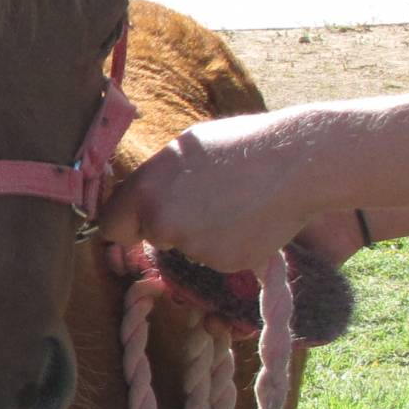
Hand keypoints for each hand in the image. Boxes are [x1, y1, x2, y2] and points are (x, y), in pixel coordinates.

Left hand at [100, 111, 310, 272]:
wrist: (297, 162)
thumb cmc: (239, 145)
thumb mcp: (181, 150)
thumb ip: (153, 181)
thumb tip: (136, 199)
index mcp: (144, 192)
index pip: (111, 227)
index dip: (126, 224)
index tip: (138, 220)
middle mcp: (162, 223)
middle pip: (151, 237)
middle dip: (167, 227)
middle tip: (202, 202)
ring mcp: (194, 247)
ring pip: (187, 248)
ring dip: (202, 235)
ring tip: (232, 203)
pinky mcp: (225, 262)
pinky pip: (217, 257)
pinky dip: (229, 245)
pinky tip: (249, 218)